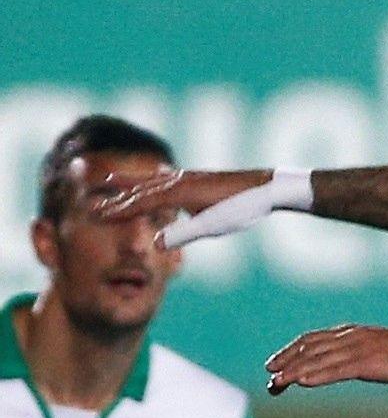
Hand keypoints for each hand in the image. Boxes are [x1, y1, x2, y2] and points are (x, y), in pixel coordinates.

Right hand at [92, 167, 270, 222]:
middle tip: (87, 199)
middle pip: (141, 189)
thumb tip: (153, 244)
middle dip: (115, 195)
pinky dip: (152, 177)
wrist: (270, 187)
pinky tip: (154, 173)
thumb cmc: (243, 206)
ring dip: (128, 182)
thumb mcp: (213, 225)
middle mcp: (180, 180)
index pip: (141, 202)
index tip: (94, 215)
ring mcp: (190, 177)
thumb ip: (183, 233)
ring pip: (152, 181)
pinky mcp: (200, 179)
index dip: (118, 209)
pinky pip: (168, 178)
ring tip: (107, 180)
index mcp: (180, 191)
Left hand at [264, 325, 387, 394]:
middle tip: (269, 376)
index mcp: (353, 332)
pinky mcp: (368, 362)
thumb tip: (345, 366)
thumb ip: (358, 355)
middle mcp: (351, 337)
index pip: (312, 339)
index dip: (290, 351)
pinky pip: (336, 369)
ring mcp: (359, 349)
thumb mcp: (379, 350)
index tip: (274, 364)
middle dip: (286, 362)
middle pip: (309, 348)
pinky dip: (316, 375)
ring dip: (294, 372)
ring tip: (276, 383)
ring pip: (318, 360)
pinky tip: (302, 383)